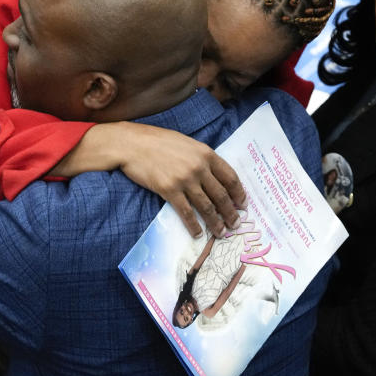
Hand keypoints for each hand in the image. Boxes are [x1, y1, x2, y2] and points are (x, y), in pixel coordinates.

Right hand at [54, 122, 245, 237]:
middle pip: (221, 195)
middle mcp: (199, 167)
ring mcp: (185, 179)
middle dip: (231, 212)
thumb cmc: (159, 141)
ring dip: (216, 222)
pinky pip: (186, 213)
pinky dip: (194, 226)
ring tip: (221, 232)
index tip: (243, 204)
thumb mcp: (187, 144)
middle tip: (235, 224)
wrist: (132, 144)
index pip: (230, 177)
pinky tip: (198, 233)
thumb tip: (215, 176)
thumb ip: (202, 158)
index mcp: (206, 153)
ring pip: (207, 206)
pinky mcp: (169, 190)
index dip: (239, 193)